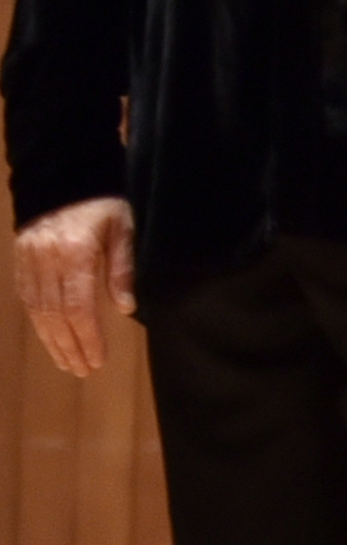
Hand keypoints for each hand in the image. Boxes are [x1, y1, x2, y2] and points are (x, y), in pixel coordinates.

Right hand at [16, 196, 131, 378]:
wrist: (63, 174)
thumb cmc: (103, 202)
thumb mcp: (124, 229)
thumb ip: (124, 268)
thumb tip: (126, 308)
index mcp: (74, 253)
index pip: (77, 306)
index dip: (86, 337)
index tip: (97, 359)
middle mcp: (46, 259)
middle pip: (54, 314)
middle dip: (69, 346)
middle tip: (83, 370)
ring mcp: (29, 259)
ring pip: (36, 308)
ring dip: (51, 339)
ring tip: (67, 361)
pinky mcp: (21, 258)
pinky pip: (26, 296)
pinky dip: (38, 320)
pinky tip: (49, 336)